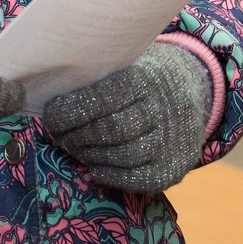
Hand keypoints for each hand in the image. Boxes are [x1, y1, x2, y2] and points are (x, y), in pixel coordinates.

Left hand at [42, 45, 211, 194]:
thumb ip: (97, 81)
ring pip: (124, 155)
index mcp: (147, 79)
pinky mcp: (173, 168)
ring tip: (76, 149)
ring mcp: (171, 141)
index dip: (71, 110)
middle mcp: (163, 109)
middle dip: (78, 136)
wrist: (192, 93)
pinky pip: (137, 178)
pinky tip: (94, 167)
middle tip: (61, 137)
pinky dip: (109, 174)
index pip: (104, 98)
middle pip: (112, 130)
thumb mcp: (126, 65)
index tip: (51, 116)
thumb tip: (55, 105)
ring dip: (91, 155)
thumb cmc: (144, 80)